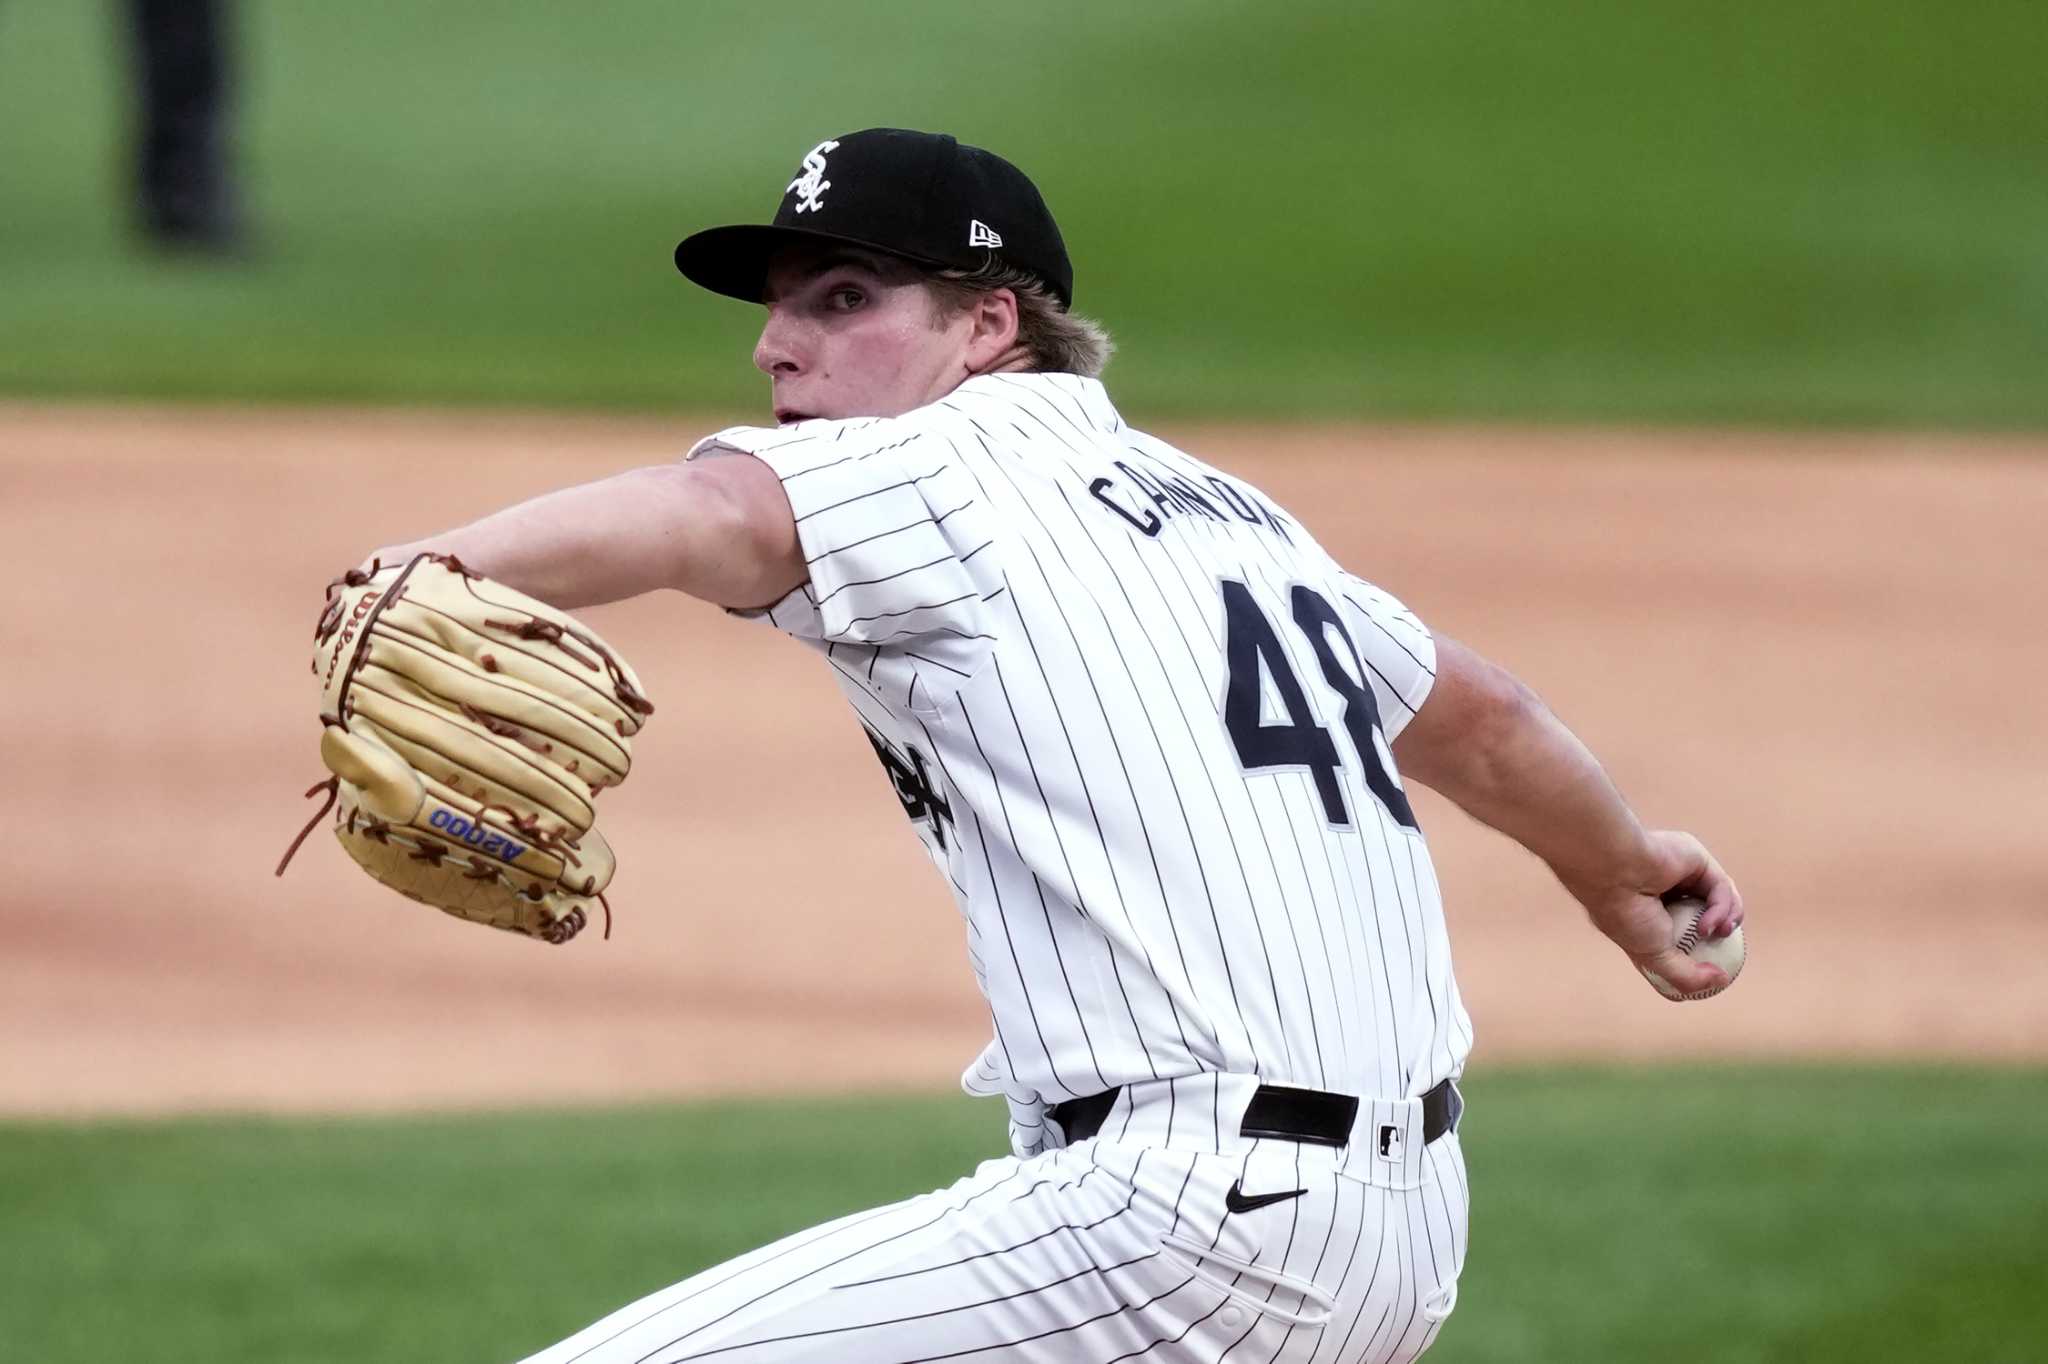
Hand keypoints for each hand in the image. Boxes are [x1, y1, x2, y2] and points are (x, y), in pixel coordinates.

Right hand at [1561, 830, 1744, 997]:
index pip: (1684, 932)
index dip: (1703, 949)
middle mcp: (1668, 892)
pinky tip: (1709, 921)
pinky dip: (1722, 907)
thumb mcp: (1654, 958)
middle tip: (1720, 943)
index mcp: (1651, 912)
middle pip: (1708, 912)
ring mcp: (1683, 875)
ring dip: (1727, 920)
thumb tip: (1721, 979)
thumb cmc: (1626, 915)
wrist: (1617, 874)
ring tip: (1718, 932)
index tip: (1712, 967)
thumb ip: (1686, 976)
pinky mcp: (1697, 860)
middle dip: (1722, 931)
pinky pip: (1721, 886)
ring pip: (1721, 899)